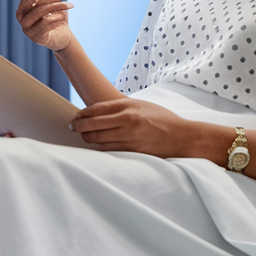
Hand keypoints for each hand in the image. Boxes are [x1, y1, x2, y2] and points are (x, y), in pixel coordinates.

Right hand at [15, 0, 73, 50]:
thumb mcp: (44, 1)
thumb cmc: (51, 16)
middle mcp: (21, 20)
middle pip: (34, 3)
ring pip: (41, 12)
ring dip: (57, 6)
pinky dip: (57, 17)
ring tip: (69, 5)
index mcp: (21, 9)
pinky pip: (46, 23)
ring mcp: (27, 30)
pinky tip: (63, 15)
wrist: (60, 36)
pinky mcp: (36, 37)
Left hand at [70, 99, 196, 157]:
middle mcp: (127, 120)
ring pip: (98, 139)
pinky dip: (99, 148)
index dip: (83, 113)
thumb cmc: (163, 119)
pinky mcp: (132, 151)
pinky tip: (96, 146)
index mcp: (129, 106)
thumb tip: (100, 110)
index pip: (96, 108)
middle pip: (93, 124)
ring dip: (87, 138)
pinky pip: (109, 150)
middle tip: (73, 127)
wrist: (182, 137)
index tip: (77, 116)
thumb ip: (123, 106)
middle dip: (79, 126)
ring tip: (83, 137)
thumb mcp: (142, 105)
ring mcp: (129, 136)